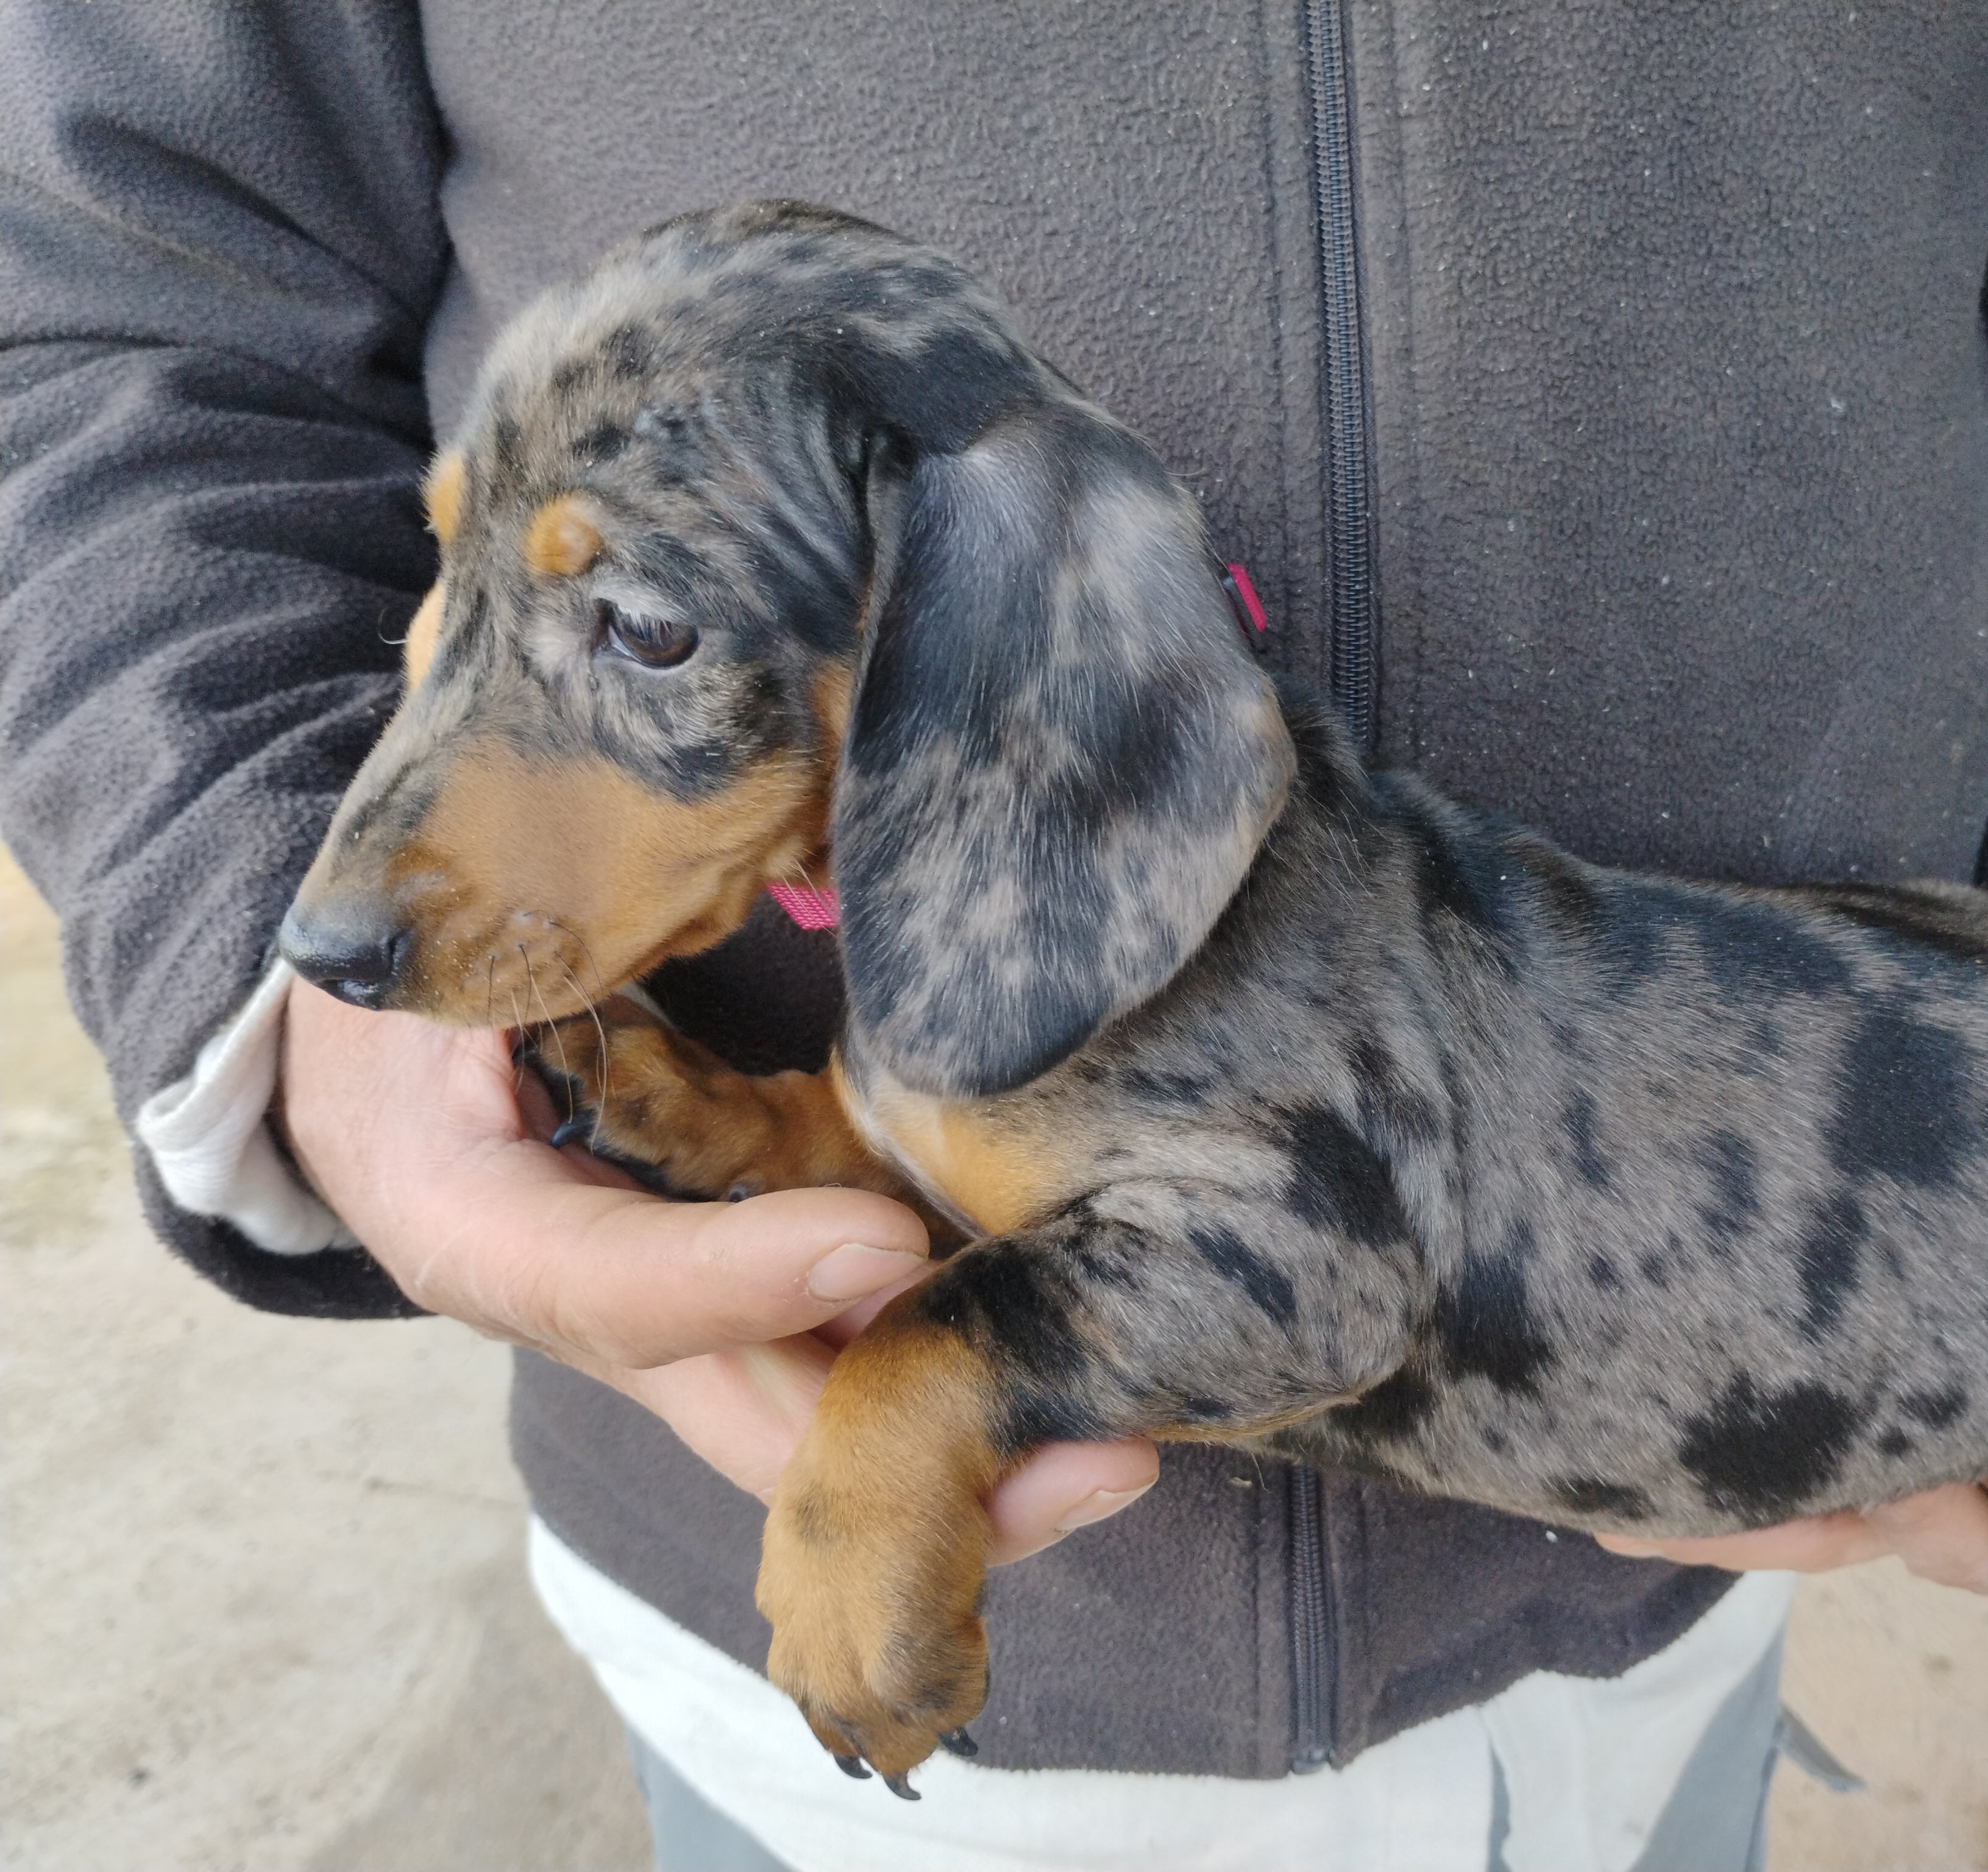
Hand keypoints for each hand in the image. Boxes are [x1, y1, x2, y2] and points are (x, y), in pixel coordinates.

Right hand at [277, 978, 1157, 1561]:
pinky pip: (852, 1368)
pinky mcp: (748, 1313)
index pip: (616, 1287)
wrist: (380, 1083)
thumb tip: (665, 854)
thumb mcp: (430, 965)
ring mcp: (684, 1335)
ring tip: (1116, 1453)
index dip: (748, 1277)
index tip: (884, 1243)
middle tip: (1089, 1460)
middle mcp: (598, 1324)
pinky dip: (957, 1382)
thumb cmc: (411, 1002)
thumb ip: (536, 936)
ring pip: (824, 1428)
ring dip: (968, 1453)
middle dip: (918, 1461)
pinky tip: (1081, 1391)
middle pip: (756, 1423)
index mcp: (484, 1232)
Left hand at [1596, 1229, 1987, 1607]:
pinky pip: (1757, 1500)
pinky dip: (1700, 1500)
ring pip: (1858, 1529)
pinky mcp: (1822, 1447)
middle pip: (1983, 1559)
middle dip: (1940, 1510)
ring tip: (1755, 1437)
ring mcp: (1912, 1481)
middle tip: (1903, 1442)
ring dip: (1808, 1500)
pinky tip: (1626, 1491)